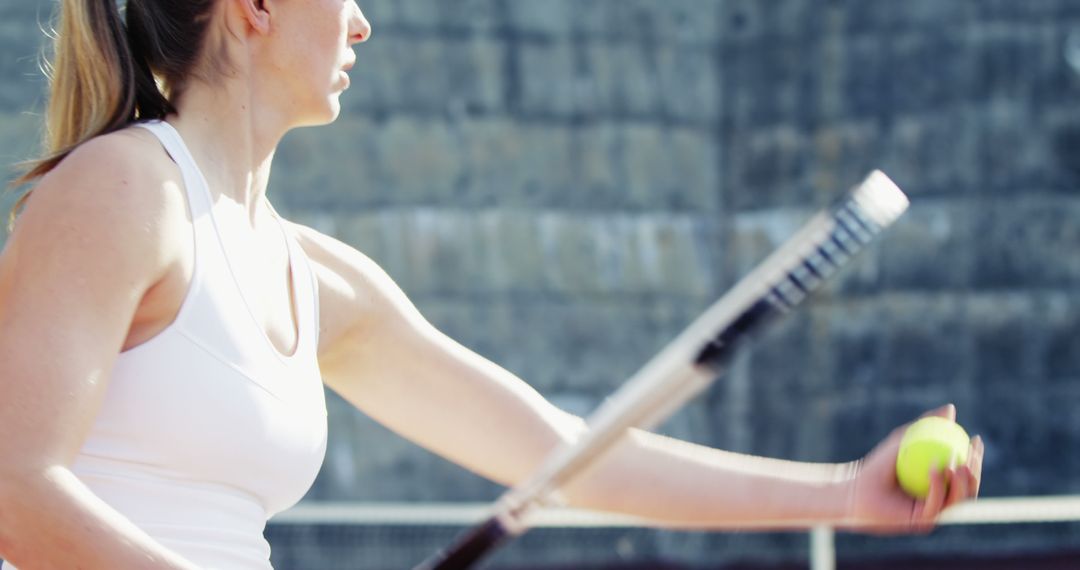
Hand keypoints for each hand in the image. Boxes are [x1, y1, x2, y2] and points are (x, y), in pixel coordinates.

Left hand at [843, 404, 983, 533]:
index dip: (975, 457)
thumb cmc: (878, 465)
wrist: (856, 488)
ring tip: (958, 462)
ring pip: (957, 500)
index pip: (966, 473)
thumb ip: (927, 426)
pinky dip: (938, 485)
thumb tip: (951, 409)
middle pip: (968, 489)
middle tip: (971, 452)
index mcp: (942, 486)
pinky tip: (936, 467)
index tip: (976, 439)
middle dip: (975, 471)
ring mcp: (932, 514)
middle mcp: (941, 502)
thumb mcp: (904, 439)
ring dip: (962, 481)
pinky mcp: (921, 523)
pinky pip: (935, 504)